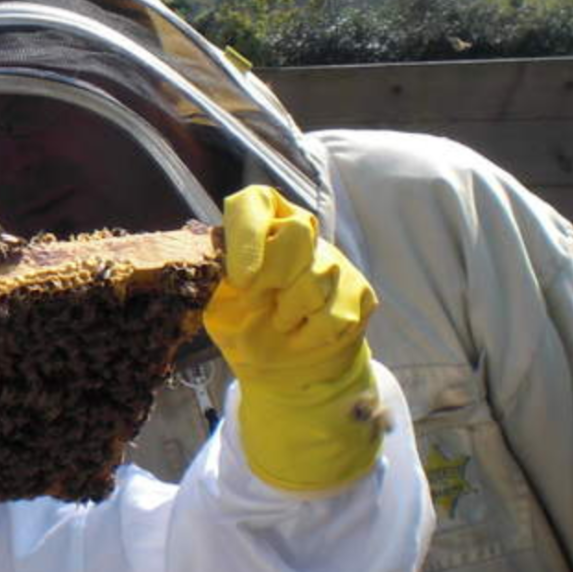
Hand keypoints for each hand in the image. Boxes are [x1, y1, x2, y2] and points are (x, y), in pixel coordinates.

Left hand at [203, 186, 381, 492]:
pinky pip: (337, 312)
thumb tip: (214, 264)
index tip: (240, 276)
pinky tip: (304, 334)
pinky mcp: (358, 290)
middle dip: (276, 274)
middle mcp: (299, 233)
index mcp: (257, 227)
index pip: (256, 201)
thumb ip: (216, 278)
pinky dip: (313, 335)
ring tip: (281, 322)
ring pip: (318, 275)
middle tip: (259, 301)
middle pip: (299, 230)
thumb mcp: (216, 303)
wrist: (282, 370)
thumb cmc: (243, 328)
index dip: (249, 231)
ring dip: (290, 313)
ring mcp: (332, 259)